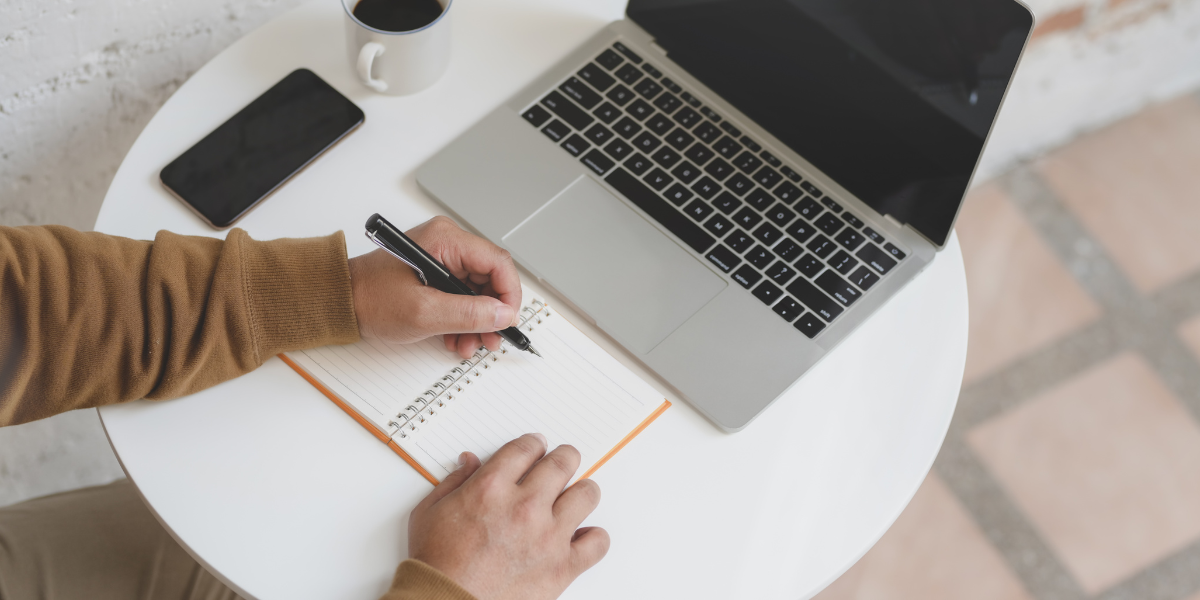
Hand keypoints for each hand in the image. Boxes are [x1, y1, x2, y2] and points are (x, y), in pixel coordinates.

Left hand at [347, 216, 521, 357]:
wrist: (342, 302)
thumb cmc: (371, 299)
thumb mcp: (424, 313)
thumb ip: (468, 314)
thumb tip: (503, 315)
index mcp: (446, 240)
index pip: (498, 262)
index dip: (509, 294)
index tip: (508, 320)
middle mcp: (448, 243)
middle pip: (490, 278)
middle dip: (491, 313)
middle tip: (490, 339)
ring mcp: (442, 257)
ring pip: (478, 290)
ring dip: (477, 321)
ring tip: (469, 343)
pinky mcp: (436, 272)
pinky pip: (462, 294)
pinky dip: (463, 318)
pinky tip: (456, 337)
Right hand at [408, 434, 609, 599]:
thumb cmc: (436, 564)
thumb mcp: (430, 512)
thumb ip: (453, 482)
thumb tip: (470, 462)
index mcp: (491, 488)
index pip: (526, 448)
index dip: (533, 444)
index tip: (536, 447)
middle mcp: (524, 506)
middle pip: (562, 463)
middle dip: (563, 457)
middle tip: (561, 463)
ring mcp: (547, 536)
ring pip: (587, 494)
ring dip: (581, 491)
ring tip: (574, 497)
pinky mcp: (562, 566)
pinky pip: (597, 542)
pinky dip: (594, 537)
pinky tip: (581, 537)